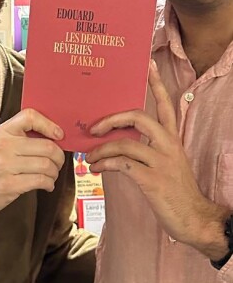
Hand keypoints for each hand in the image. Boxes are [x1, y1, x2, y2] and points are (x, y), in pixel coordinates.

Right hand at [0, 108, 64, 223]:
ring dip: (55, 172)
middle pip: (46, 145)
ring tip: (51, 176)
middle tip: (58, 162)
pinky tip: (46, 185)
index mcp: (2, 132)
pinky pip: (40, 181)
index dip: (49, 124)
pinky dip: (49, 184)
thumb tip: (49, 138)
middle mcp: (4, 146)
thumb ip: (16, 138)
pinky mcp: (9, 185)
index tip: (58, 135)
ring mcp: (6, 165)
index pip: (30, 117)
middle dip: (59, 157)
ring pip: (46, 164)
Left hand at [86, 60, 228, 258]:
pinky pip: (123, 164)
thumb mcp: (163, 161)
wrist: (194, 219)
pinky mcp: (153, 179)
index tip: (147, 63)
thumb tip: (113, 135)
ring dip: (101, 149)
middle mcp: (168, 144)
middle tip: (92, 128)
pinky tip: (97, 169)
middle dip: (110, 119)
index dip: (156, 83)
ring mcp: (162, 162)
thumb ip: (145, 144)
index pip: (165, 104)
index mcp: (171, 137)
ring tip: (89, 157)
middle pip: (137, 116)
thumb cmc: (172, 188)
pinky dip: (105, 164)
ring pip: (124, 143)